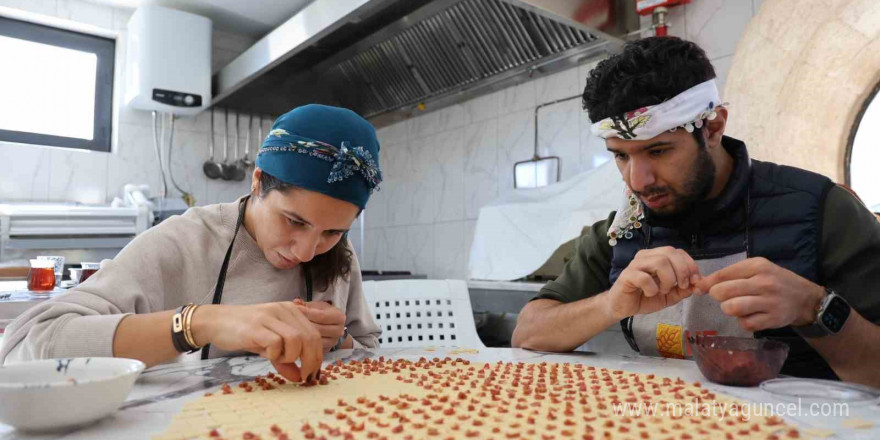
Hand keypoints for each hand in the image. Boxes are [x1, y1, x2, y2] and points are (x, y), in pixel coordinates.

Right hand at [191, 302, 322, 381]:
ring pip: (296, 340)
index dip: (318, 356)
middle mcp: (283, 310)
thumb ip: (285, 359)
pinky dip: (274, 354)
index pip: (315, 334)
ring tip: (276, 358)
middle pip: (310, 338)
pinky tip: (265, 354)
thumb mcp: (269, 345)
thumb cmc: (245, 333)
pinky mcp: (256, 327)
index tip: (313, 373)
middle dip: (310, 361)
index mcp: (291, 311)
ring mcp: (270, 317)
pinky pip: (276, 343)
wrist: (216, 322)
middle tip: (304, 376)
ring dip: (290, 356)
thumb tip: (299, 378)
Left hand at [293, 299, 346, 352]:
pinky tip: (296, 336)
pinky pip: (312, 347)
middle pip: (317, 329)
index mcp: (339, 317)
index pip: (320, 316)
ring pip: (314, 340)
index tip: (294, 309)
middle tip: (289, 320)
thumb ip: (307, 305)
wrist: (331, 327)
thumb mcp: (317, 306)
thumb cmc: (322, 314)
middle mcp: (339, 330)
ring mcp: (333, 342)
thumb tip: (296, 302)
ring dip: (302, 334)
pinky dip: (303, 342)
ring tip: (291, 328)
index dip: (306, 312)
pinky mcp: (327, 350)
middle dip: (302, 324)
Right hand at [606, 246, 701, 319]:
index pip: (678, 252)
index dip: (690, 264)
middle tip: (682, 286)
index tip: (696, 280)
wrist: (622, 307)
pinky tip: (650, 293)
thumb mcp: (669, 295)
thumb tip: (699, 284)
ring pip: (660, 262)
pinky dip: (652, 288)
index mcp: (656, 257)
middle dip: (682, 270)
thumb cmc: (644, 297)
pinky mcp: (627, 276)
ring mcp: (635, 265)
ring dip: (668, 279)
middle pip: (670, 253)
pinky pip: (644, 277)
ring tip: (663, 290)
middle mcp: (646, 256)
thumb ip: (683, 289)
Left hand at [694, 257, 825, 330]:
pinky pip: (745, 323)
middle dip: (717, 296)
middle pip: (724, 292)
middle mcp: (764, 282)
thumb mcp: (756, 269)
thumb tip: (700, 285)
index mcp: (758, 266)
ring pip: (732, 308)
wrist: (804, 298)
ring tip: (736, 306)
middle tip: (723, 297)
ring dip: (729, 309)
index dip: (707, 283)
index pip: (723, 274)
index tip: (699, 288)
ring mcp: (770, 302)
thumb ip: (730, 274)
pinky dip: (743, 321)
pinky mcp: (773, 319)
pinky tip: (749, 315)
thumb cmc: (774, 280)